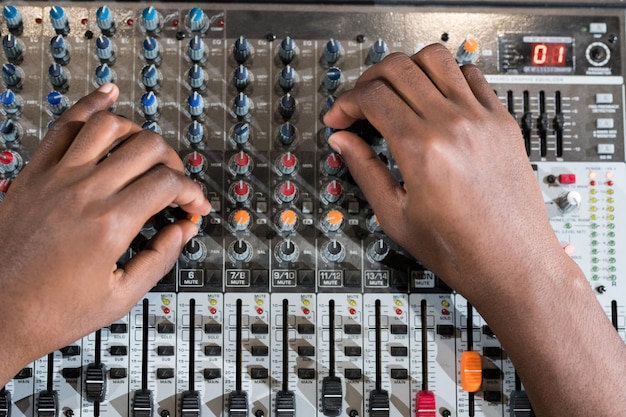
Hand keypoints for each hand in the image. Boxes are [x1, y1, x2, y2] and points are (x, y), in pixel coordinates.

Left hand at [0, 84, 209, 381]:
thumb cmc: (49, 310)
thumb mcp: (119, 297)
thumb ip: (159, 258)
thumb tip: (182, 231)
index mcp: (109, 224)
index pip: (169, 184)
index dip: (192, 192)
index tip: (194, 206)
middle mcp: (85, 192)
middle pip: (148, 148)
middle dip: (174, 162)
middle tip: (176, 182)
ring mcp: (57, 177)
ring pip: (110, 126)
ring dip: (139, 133)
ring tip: (147, 150)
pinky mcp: (35, 174)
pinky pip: (64, 124)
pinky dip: (89, 105)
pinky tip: (107, 96)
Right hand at [324, 44, 566, 301]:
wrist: (512, 262)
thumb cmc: (460, 249)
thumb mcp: (396, 216)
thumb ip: (365, 170)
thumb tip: (343, 141)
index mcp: (422, 150)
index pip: (372, 96)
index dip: (346, 102)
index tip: (340, 118)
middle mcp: (453, 125)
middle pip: (398, 67)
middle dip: (367, 80)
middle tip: (360, 103)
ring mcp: (482, 118)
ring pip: (436, 58)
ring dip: (406, 67)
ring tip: (396, 91)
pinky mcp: (502, 121)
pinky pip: (472, 74)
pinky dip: (446, 75)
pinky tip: (435, 98)